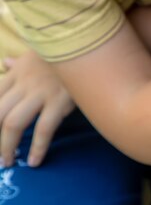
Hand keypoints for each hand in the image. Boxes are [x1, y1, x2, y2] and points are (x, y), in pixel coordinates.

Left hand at [0, 50, 74, 166]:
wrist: (88, 42)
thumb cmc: (65, 50)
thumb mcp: (38, 52)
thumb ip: (20, 63)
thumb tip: (7, 62)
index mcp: (17, 72)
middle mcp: (24, 82)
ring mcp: (41, 92)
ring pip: (13, 123)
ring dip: (7, 147)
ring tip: (8, 162)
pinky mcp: (60, 100)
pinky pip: (43, 129)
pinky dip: (37, 148)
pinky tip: (35, 161)